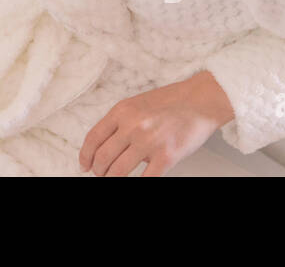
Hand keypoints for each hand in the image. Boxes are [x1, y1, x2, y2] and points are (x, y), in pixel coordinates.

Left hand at [78, 70, 234, 176]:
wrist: (200, 100)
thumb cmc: (170, 102)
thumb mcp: (136, 104)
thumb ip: (120, 123)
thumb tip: (106, 146)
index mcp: (121, 111)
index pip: (93, 138)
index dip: (85, 156)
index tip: (84, 166)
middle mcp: (132, 126)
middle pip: (103, 157)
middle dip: (99, 171)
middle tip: (101, 175)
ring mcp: (149, 142)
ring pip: (118, 171)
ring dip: (112, 179)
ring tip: (113, 179)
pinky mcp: (167, 156)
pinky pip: (145, 179)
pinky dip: (136, 184)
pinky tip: (136, 182)